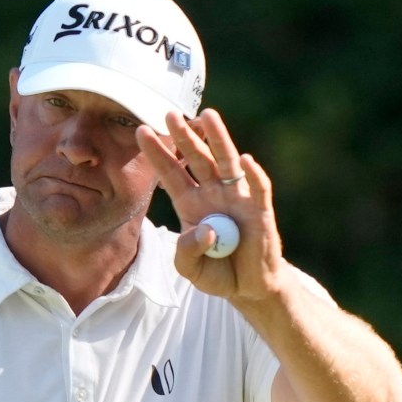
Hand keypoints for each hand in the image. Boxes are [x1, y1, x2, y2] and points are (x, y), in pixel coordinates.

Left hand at [135, 109, 284, 300]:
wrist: (248, 287)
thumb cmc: (217, 271)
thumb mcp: (190, 269)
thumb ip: (187, 252)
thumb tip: (205, 230)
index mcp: (190, 203)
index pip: (170, 172)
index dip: (157, 153)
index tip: (141, 131)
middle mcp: (212, 193)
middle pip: (196, 158)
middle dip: (184, 137)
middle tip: (169, 114)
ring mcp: (237, 198)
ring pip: (226, 162)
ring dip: (218, 139)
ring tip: (208, 115)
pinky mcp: (260, 210)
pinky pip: (258, 188)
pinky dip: (253, 174)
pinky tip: (245, 160)